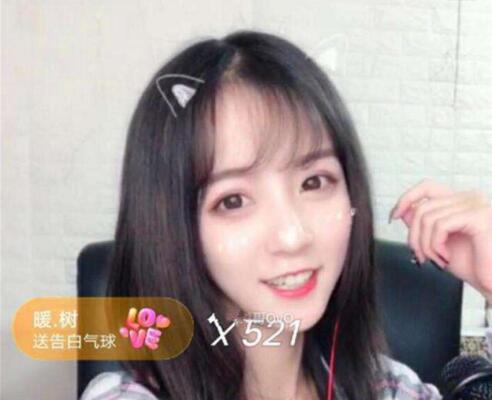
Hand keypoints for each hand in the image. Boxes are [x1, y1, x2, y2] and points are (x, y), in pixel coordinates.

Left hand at [389, 179, 491, 300]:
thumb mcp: (439, 242)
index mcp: (461, 201)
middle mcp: (469, 198)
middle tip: (419, 255)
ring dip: (425, 245)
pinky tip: (446, 257)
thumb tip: (403, 210)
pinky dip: (436, 245)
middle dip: (413, 235)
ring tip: (436, 260)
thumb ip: (424, 224)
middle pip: (422, 207)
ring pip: (427, 218)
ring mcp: (475, 205)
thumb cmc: (473, 265)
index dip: (406, 198)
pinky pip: (440, 225)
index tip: (394, 215)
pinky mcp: (478, 217)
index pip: (427, 187)